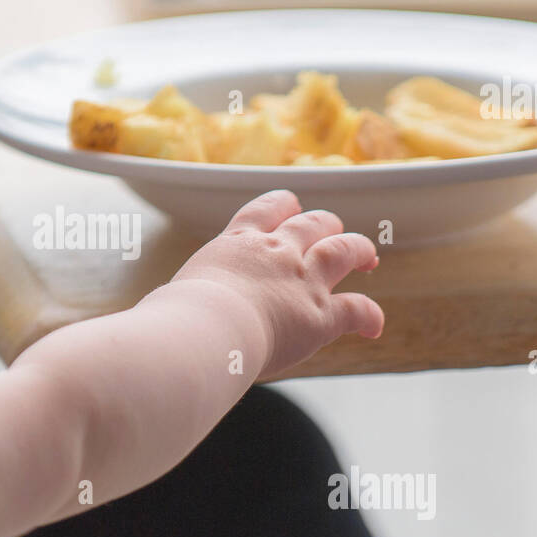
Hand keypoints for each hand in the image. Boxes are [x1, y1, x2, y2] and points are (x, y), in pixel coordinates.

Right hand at [168, 190, 383, 376]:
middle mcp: (276, 252)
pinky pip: (357, 309)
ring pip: (344, 250)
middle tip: (332, 230)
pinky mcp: (320, 315)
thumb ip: (181, 298)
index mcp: (237, 243)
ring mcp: (303, 280)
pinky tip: (374, 327)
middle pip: (312, 223)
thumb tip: (162, 319)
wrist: (203, 329)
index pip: (267, 209)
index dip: (284, 206)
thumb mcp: (174, 292)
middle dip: (326, 225)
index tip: (291, 207)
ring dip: (359, 250)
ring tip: (368, 257)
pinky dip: (370, 316)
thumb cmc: (177, 316)